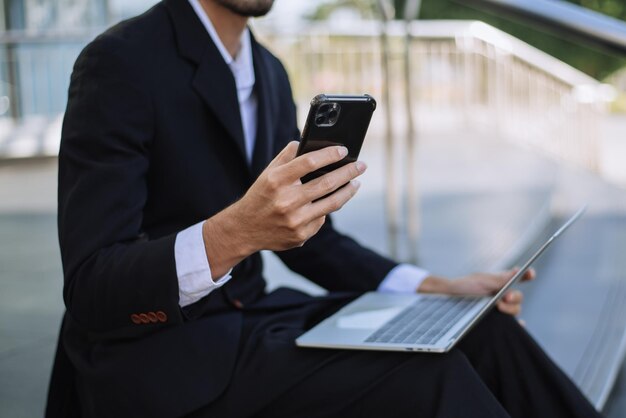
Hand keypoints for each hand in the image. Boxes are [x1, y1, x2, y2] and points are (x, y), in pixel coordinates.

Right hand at [202, 141, 366, 276]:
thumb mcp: (268, 173)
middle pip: (327, 183)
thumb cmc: (261, 196)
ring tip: (355, 183)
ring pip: (332, 203)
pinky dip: (328, 208)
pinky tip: (331, 201)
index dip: (330, 154)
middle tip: (361, 166)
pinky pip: (322, 219)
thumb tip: (310, 142)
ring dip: (348, 191)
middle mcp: (286, 201)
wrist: (245, 229)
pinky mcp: (301, 236)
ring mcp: (295, 221)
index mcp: (276, 181)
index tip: (344, 150)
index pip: (309, 162)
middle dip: (349, 172)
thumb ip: (287, 156)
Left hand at [418, 268, 535, 315]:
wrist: (448, 301)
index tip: (529, 274)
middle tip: (504, 297)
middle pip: (517, 298)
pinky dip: (517, 325)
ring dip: (512, 310)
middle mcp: (502, 295)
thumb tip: (518, 270)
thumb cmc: (464, 287)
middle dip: (514, 297)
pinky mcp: (495, 320)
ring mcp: (499, 308)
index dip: (527, 275)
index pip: (519, 277)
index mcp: (500, 282)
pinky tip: (519, 325)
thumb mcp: (482, 281)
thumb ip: (501, 279)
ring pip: (515, 310)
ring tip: (500, 308)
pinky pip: (510, 324)